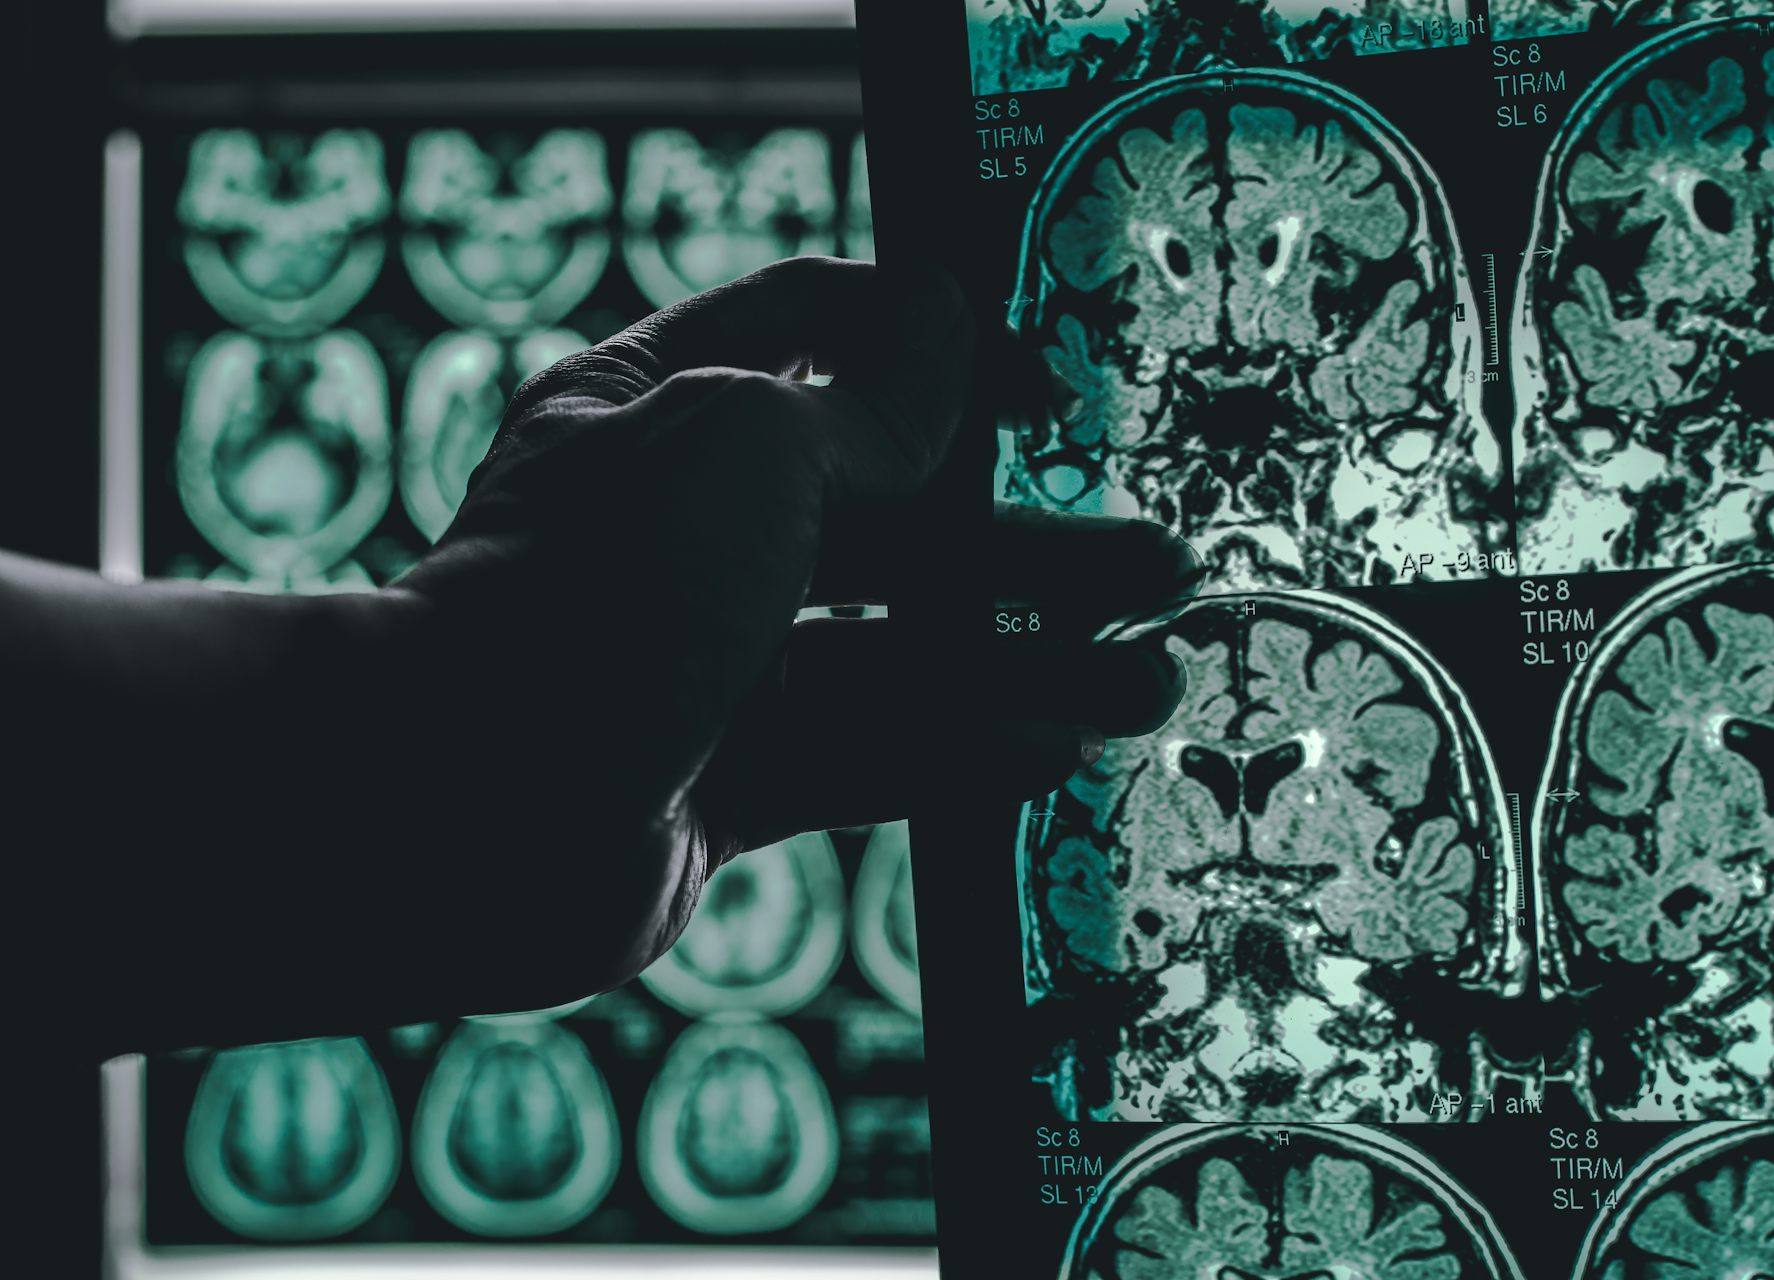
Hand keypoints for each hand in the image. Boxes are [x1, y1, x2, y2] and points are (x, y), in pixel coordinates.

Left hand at [395, 256, 1199, 995]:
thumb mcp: (745, 449)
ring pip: (893, 655)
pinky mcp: (719, 778)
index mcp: (664, 408)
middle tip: (1156, 567)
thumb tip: (947, 318)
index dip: (936, 345)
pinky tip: (1050, 751)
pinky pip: (859, 757)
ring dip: (1023, 666)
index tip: (1044, 386)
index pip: (816, 332)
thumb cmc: (590, 594)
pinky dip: (953, 753)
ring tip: (1145, 684)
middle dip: (1029, 547)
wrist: (456, 811)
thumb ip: (867, 404)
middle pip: (891, 522)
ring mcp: (704, 660)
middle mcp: (685, 529)